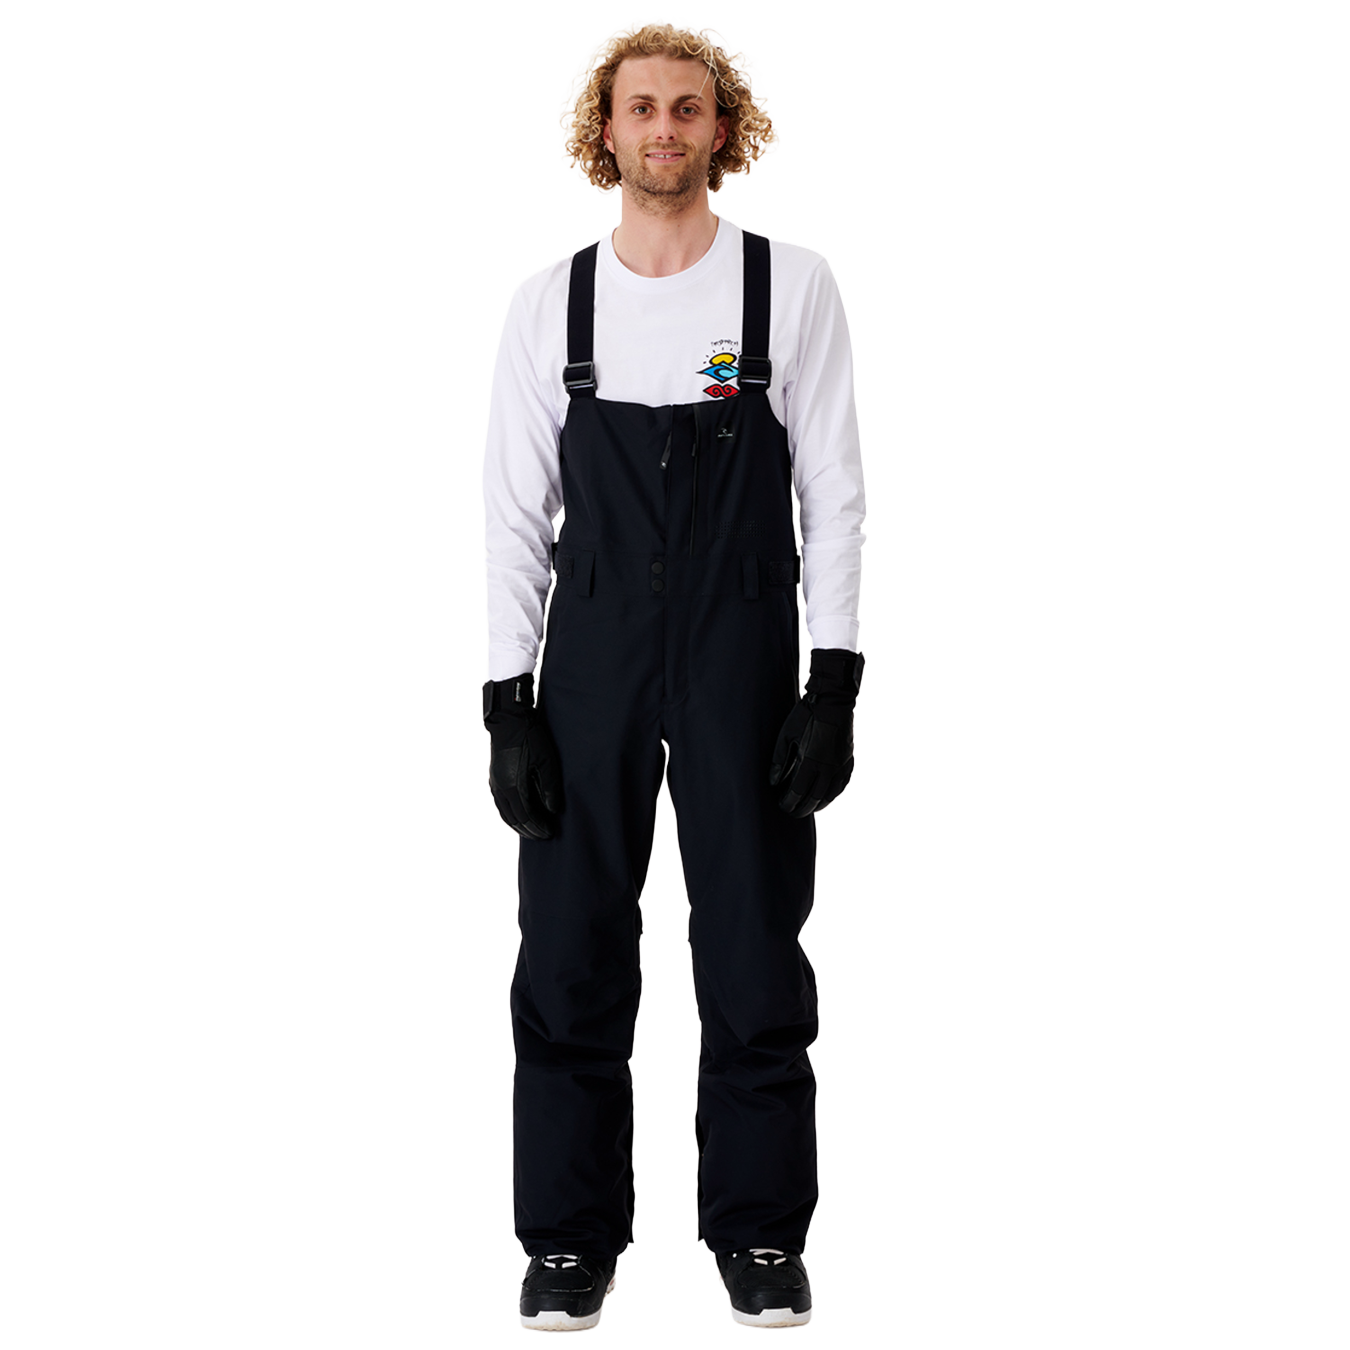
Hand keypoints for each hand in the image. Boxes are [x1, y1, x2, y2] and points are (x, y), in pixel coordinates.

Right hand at [483, 675, 563, 839]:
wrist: (509, 719)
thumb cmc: (530, 737)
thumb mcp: (547, 762)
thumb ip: (550, 788)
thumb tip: (553, 810)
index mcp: (513, 787)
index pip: (526, 817)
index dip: (538, 828)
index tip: (550, 833)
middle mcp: (501, 788)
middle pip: (514, 819)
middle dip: (529, 830)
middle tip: (543, 836)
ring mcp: (495, 783)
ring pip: (505, 813)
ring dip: (518, 825)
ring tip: (532, 830)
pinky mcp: (494, 777)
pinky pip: (501, 804)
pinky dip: (510, 814)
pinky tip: (519, 814)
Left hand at [768, 649, 863, 816]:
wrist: (833, 702)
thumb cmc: (806, 716)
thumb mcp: (786, 735)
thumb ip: (779, 760)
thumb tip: (772, 781)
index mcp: (810, 761)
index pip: (798, 792)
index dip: (789, 802)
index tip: (782, 805)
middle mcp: (828, 767)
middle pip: (814, 798)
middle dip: (802, 808)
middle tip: (793, 812)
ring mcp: (840, 765)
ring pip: (830, 794)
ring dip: (819, 805)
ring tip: (809, 808)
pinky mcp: (848, 760)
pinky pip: (842, 784)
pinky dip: (833, 794)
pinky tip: (826, 796)